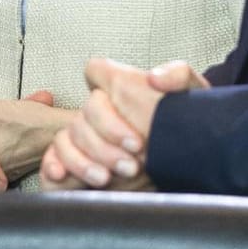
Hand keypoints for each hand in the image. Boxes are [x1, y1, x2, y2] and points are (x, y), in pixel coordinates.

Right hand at [40, 58, 204, 189]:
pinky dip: (54, 165)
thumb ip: (179, 76)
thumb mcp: (193, 98)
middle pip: (84, 113)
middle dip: (106, 140)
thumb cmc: (187, 128)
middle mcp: (101, 113)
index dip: (99, 80)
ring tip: (107, 177)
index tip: (118, 101)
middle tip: (133, 160)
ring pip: (67, 139)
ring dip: (84, 159)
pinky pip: (54, 159)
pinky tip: (62, 175)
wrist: (192, 166)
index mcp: (121, 91)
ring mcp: (88, 138)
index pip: (97, 71)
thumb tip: (154, 78)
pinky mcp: (80, 164)